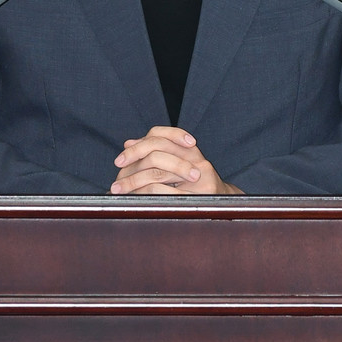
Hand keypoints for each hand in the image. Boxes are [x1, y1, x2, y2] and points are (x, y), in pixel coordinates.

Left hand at [110, 126, 242, 195]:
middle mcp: (197, 158)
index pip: (160, 135)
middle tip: (116, 178)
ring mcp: (201, 174)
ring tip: (118, 191)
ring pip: (157, 172)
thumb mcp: (178, 169)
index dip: (137, 146)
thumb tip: (129, 142)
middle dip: (131, 163)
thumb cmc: (197, 190)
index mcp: (190, 150)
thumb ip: (156, 155)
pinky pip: (165, 192)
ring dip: (133, 182)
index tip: (119, 161)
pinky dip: (146, 195)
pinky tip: (136, 200)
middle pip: (156, 150)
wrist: (226, 207)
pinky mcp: (201, 192)